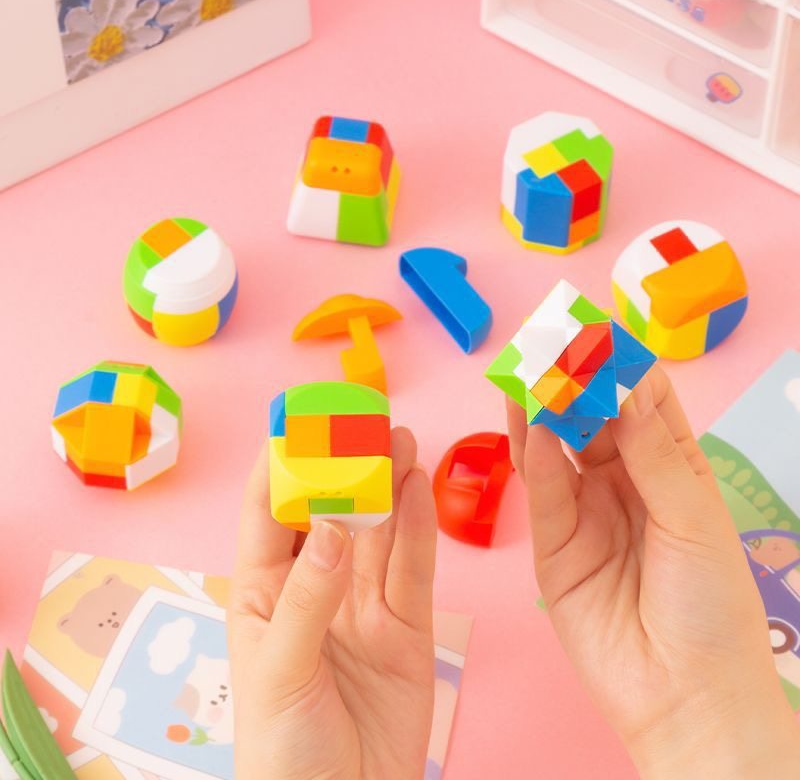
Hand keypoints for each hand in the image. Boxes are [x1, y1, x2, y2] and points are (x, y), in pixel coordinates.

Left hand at [228, 427, 436, 779]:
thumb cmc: (284, 752)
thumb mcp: (280, 670)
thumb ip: (306, 596)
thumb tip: (330, 524)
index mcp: (262, 595)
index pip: (267, 515)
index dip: (281, 466)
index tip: (298, 422)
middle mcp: (314, 590)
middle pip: (331, 513)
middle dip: (346, 467)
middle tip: (366, 420)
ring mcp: (362, 607)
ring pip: (378, 532)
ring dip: (388, 485)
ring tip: (401, 440)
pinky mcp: (406, 628)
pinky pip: (412, 570)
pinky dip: (417, 527)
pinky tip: (418, 487)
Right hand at [507, 365, 799, 778]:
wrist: (683, 697)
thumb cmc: (712, 609)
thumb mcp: (695, 522)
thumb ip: (654, 456)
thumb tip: (625, 389)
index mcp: (672, 472)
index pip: (644, 403)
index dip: (622, 366)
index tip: (601, 332)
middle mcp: (625, 484)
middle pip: (594, 419)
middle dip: (573, 381)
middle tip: (550, 341)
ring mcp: (585, 512)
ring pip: (557, 448)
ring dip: (542, 409)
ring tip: (526, 369)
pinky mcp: (553, 545)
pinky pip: (540, 491)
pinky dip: (532, 456)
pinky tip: (528, 422)